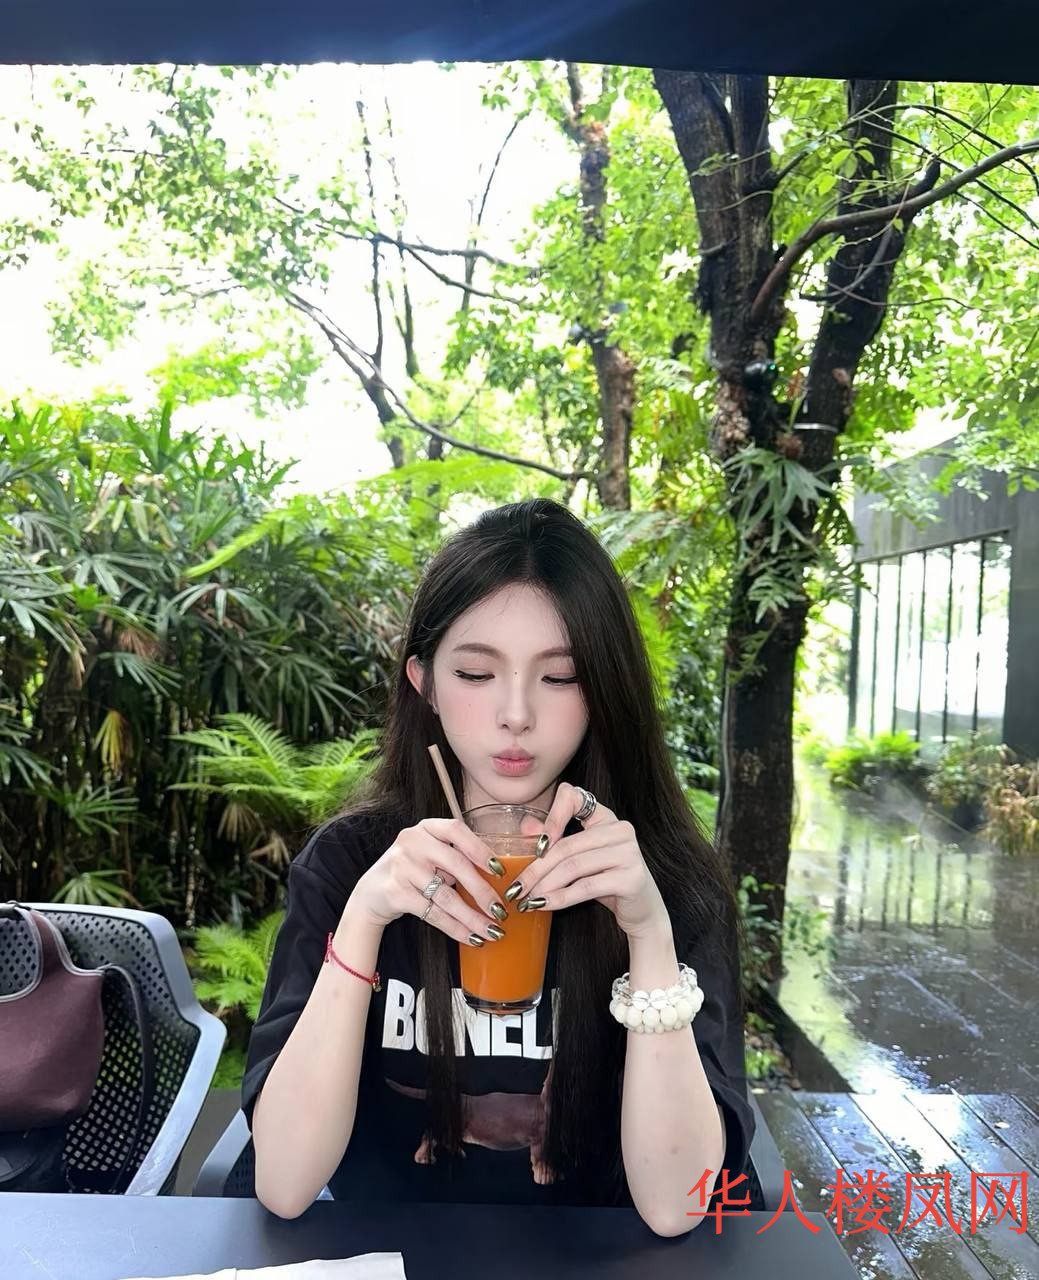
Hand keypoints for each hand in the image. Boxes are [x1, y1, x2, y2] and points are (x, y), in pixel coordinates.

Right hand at [350, 818, 510, 946]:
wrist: (370, 893)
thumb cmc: (411, 871)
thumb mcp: (429, 854)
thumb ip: (455, 857)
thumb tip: (496, 879)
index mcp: (426, 828)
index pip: (456, 830)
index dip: (480, 849)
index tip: (500, 870)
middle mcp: (412, 842)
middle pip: (456, 865)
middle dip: (483, 891)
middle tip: (501, 910)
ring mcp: (401, 866)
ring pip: (446, 896)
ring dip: (472, 917)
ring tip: (491, 931)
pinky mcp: (395, 892)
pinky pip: (433, 913)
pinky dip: (455, 928)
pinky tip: (470, 936)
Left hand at [507, 782, 670, 940]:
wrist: (642, 912)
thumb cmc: (606, 881)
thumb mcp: (580, 858)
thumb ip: (555, 840)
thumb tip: (525, 828)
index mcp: (606, 817)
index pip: (574, 797)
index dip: (551, 817)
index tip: (535, 845)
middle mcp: (621, 829)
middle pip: (566, 845)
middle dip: (536, 869)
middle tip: (516, 888)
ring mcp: (629, 853)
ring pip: (573, 867)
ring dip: (545, 886)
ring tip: (527, 900)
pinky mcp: (631, 878)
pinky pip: (586, 886)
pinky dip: (561, 898)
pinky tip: (545, 905)